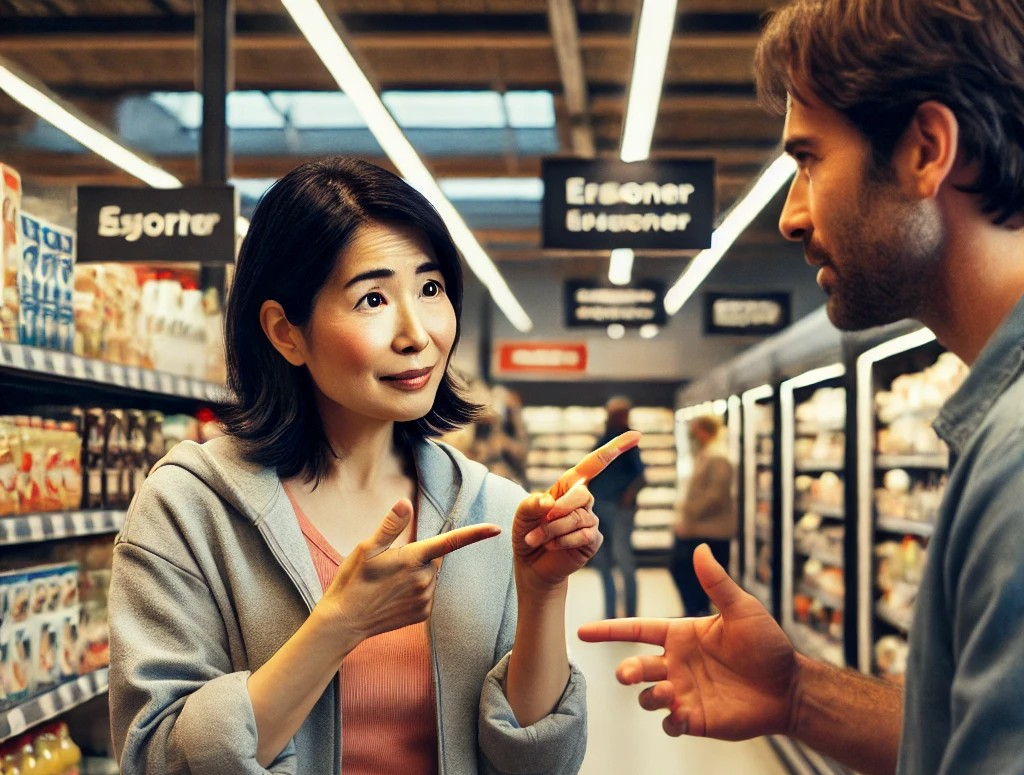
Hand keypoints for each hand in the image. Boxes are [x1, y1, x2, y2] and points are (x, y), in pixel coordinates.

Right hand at [320, 499, 499, 641]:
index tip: (496, 529)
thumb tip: (405, 503)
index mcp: (412, 559)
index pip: (450, 542)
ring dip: (416, 576)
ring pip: (430, 577)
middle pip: (433, 559)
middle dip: (418, 558)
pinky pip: (426, 595)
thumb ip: (390, 526)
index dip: (475, 534)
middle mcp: (424, 579)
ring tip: (388, 584)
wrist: (344, 622)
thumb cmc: (353, 581)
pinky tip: (393, 598)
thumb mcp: (366, 549)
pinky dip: (415, 592)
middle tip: (390, 566)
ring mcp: (425, 599)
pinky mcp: (423, 614)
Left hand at [513, 431, 640, 588]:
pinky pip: (583, 536)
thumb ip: (530, 505)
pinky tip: (551, 547)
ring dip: (552, 530)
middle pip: (582, 495)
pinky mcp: (593, 540)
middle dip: (559, 510)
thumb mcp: (521, 515)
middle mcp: (583, 500)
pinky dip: (563, 541)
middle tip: (538, 523)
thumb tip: (549, 503)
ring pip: (577, 519)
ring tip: (534, 539)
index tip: (637, 435)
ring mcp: (591, 519)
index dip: (616, 448)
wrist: (532, 563)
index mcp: (569, 485)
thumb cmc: (527, 532)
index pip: (595, 463)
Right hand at [577, 544, 797, 739]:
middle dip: (627, 671)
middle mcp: (677, 663)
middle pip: (636, 667)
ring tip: (670, 695)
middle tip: (629, 674)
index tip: (583, 631)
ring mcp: (685, 692)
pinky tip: (681, 716)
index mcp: (681, 635)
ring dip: (650, 697)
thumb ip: (716, 583)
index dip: (609, 630)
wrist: (790, 688)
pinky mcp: (697, 719)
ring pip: (648, 697)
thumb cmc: (768, 645)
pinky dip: (669, 722)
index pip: (636, 630)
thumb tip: (700, 549)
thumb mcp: (742, 609)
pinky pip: (670, 724)